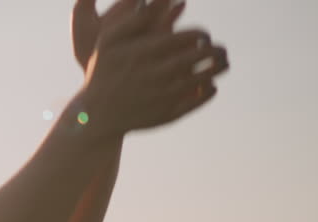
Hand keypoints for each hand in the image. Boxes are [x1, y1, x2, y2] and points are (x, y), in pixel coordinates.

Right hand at [76, 7, 228, 140]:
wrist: (95, 115)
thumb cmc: (103, 73)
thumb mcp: (108, 41)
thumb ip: (133, 20)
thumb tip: (158, 4)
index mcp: (149, 50)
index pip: (192, 36)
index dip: (203, 34)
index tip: (204, 36)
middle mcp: (160, 71)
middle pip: (204, 55)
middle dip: (218, 50)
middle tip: (221, 50)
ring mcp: (166, 94)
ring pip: (205, 77)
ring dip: (219, 68)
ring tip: (222, 64)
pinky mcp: (168, 113)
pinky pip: (198, 100)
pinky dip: (209, 91)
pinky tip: (210, 86)